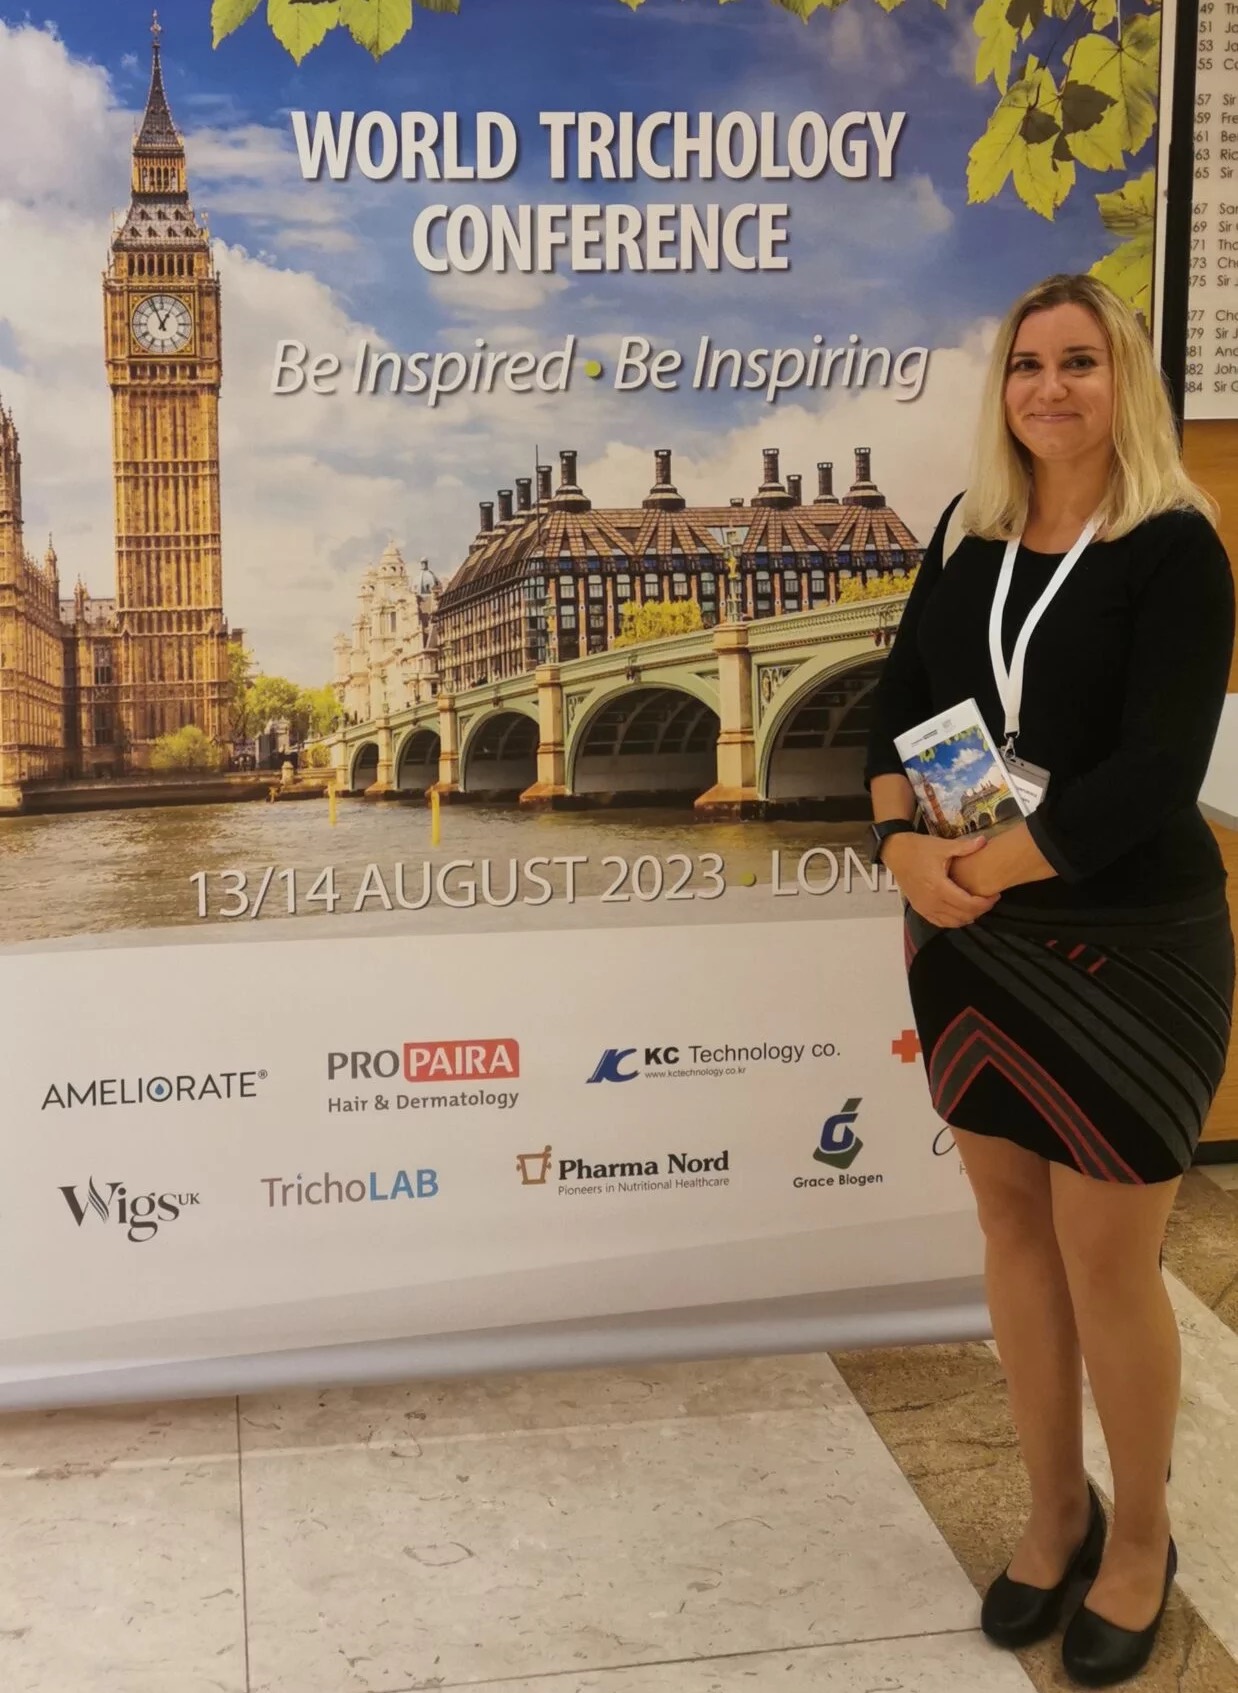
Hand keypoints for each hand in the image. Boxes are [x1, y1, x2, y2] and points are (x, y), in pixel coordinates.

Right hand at [880, 833, 999, 928]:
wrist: (895, 852)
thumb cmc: (918, 848)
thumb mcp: (942, 846)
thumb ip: (964, 847)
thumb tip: (983, 841)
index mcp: (938, 886)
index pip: (967, 904)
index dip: (985, 903)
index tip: (995, 895)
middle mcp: (931, 901)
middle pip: (963, 915)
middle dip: (980, 910)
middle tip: (989, 900)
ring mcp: (924, 907)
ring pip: (952, 922)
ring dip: (968, 916)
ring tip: (977, 905)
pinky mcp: (920, 909)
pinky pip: (940, 922)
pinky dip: (953, 920)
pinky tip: (961, 912)